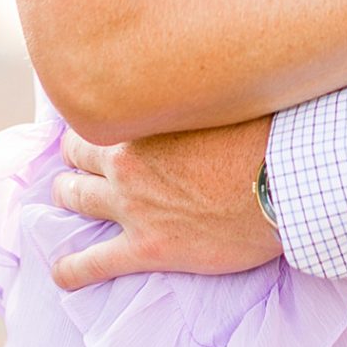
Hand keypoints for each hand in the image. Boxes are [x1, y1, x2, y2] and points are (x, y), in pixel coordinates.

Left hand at [48, 115, 278, 288]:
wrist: (284, 185)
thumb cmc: (267, 135)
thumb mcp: (227, 97)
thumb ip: (198, 94)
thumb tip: (209, 72)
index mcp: (145, 120)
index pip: (100, 113)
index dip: (99, 118)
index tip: (105, 122)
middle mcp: (128, 162)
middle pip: (77, 156)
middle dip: (75, 158)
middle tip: (81, 163)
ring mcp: (132, 207)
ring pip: (74, 199)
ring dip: (67, 198)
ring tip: (67, 199)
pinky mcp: (146, 248)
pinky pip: (90, 264)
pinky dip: (71, 270)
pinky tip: (62, 274)